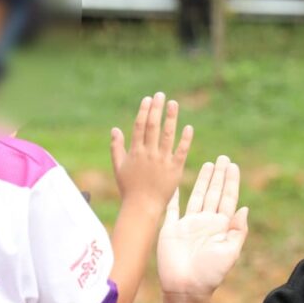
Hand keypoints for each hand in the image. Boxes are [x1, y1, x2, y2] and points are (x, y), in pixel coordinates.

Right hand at [110, 93, 192, 212]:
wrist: (142, 207)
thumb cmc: (129, 188)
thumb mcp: (118, 167)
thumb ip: (116, 147)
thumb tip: (115, 129)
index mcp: (135, 152)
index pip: (139, 126)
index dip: (144, 111)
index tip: (148, 99)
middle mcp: (149, 154)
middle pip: (153, 126)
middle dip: (157, 109)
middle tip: (161, 95)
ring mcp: (162, 161)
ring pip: (168, 135)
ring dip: (171, 118)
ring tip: (174, 104)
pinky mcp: (174, 169)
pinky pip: (181, 151)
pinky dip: (185, 139)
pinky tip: (188, 127)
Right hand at [157, 155, 248, 298]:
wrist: (185, 289)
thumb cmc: (209, 274)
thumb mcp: (230, 252)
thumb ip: (238, 230)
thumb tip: (244, 208)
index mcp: (221, 227)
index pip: (227, 198)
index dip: (230, 182)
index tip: (233, 166)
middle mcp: (206, 222)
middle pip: (214, 193)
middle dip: (219, 176)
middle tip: (223, 158)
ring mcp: (188, 224)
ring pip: (197, 196)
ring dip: (203, 181)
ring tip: (208, 164)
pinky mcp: (171, 228)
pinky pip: (172, 208)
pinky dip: (174, 196)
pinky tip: (176, 184)